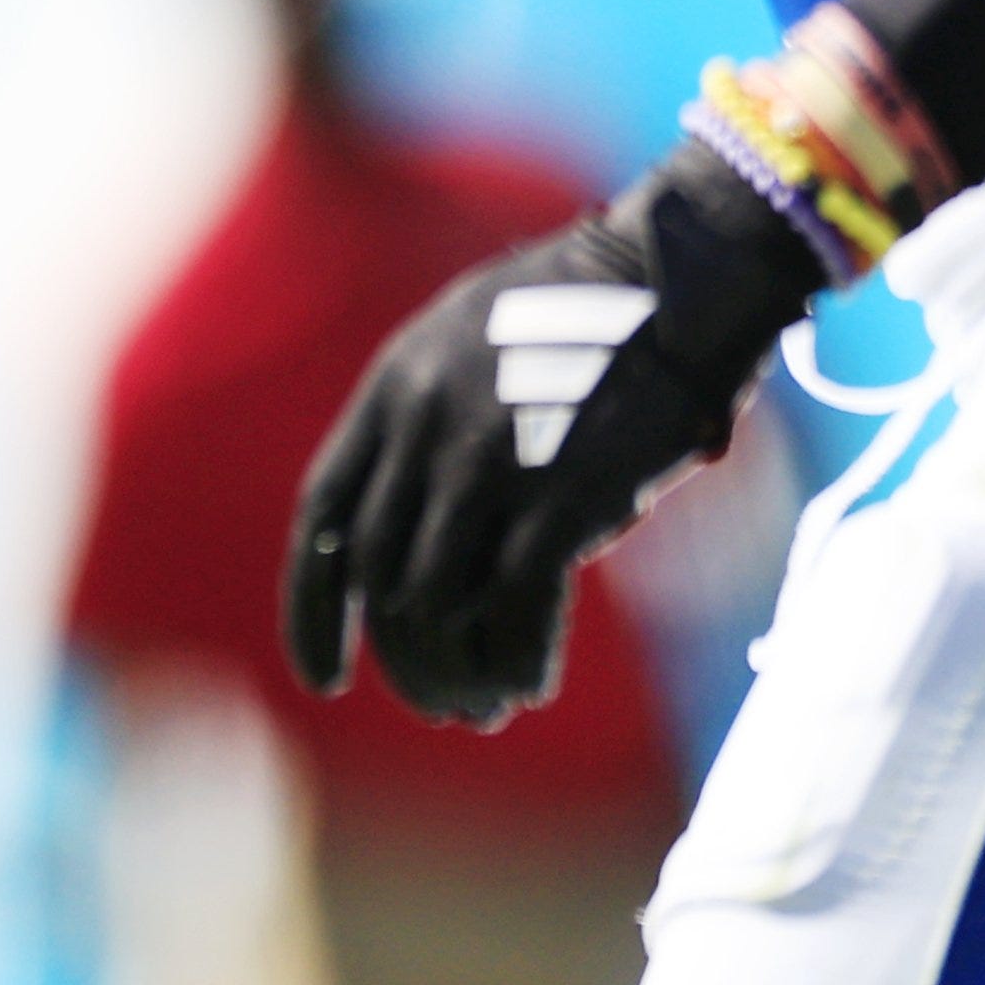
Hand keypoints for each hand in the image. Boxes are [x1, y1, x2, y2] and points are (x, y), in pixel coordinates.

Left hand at [284, 137, 824, 722]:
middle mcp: (425, 429)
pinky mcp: (560, 496)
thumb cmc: (580, 316)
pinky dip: (515, 661)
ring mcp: (489, 463)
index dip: (312, 608)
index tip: (321, 678)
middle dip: (402, 657)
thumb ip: (422, 425)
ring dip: (456, 673)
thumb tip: (406, 528)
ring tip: (485, 706)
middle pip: (380, 578)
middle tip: (441, 705)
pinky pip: (515, 609)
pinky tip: (528, 686)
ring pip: (437, 606)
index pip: (323, 520)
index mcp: (392, 390)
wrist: (672, 278)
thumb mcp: (463, 346)